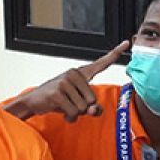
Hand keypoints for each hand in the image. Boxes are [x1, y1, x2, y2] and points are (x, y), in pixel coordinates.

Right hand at [6, 40, 128, 120]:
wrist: (34, 102)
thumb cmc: (58, 100)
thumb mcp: (78, 104)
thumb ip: (92, 108)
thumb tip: (96, 110)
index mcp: (81, 74)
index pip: (101, 63)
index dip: (115, 53)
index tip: (126, 43)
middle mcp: (74, 74)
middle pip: (92, 100)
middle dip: (83, 109)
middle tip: (70, 104)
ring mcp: (65, 81)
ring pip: (83, 108)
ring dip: (75, 113)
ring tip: (64, 107)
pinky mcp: (58, 91)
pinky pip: (74, 112)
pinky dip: (69, 117)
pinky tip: (61, 111)